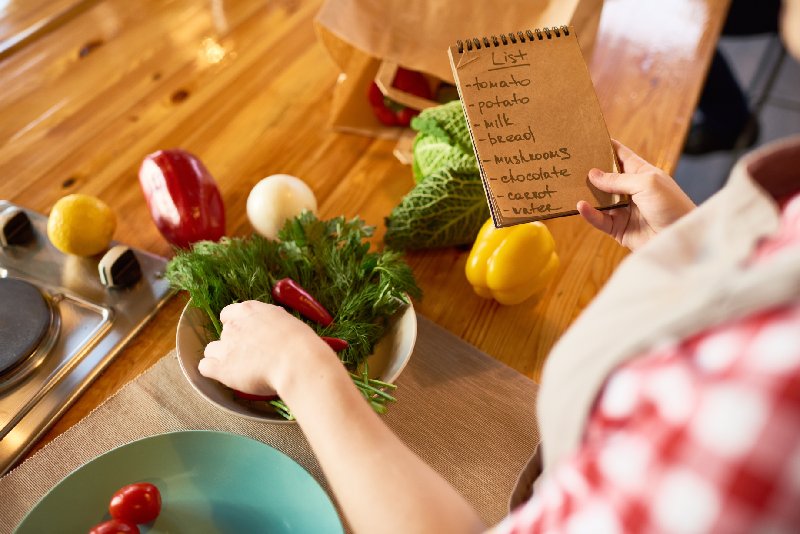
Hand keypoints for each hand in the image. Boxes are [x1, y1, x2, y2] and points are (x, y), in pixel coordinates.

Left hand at [198, 300, 337, 395]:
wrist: (297, 361)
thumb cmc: (299, 342)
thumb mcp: (286, 321)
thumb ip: (271, 321)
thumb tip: (272, 323)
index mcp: (249, 310)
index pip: (228, 313)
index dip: (236, 325)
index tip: (247, 335)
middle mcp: (233, 326)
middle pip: (224, 333)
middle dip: (234, 344)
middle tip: (251, 355)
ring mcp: (225, 347)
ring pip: (211, 350)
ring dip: (221, 357)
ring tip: (239, 368)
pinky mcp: (221, 368)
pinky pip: (204, 367)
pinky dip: (213, 372)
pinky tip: (226, 376)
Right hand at [577, 140, 694, 250]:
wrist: (680, 239)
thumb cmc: (672, 206)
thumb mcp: (646, 184)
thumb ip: (618, 179)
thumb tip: (592, 174)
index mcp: (642, 174)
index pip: (621, 156)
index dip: (607, 147)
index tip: (589, 139)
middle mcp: (631, 191)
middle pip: (606, 178)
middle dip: (590, 171)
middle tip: (571, 164)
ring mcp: (624, 210)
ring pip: (599, 200)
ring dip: (586, 193)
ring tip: (570, 186)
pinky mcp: (618, 229)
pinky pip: (599, 219)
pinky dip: (589, 213)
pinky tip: (581, 206)